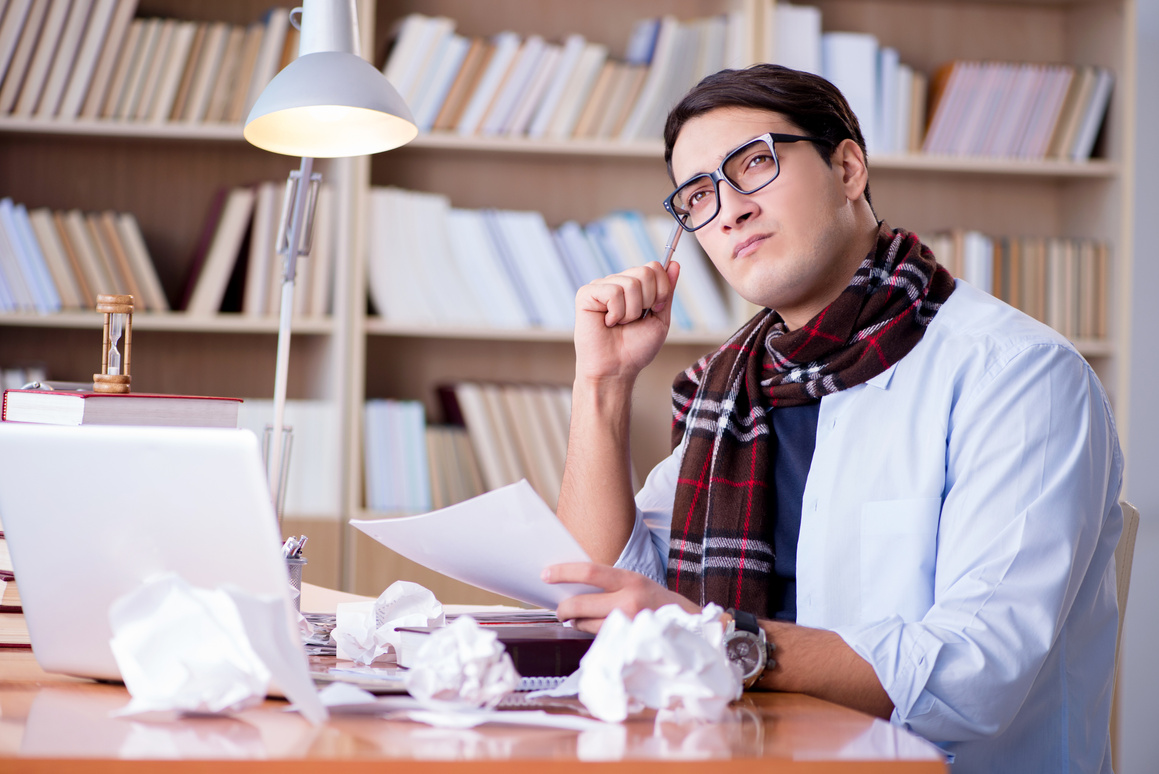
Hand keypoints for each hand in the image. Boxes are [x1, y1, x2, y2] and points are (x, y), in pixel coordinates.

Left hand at [544, 563, 699, 633]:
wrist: (692, 629)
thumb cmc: (660, 604)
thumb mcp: (639, 584)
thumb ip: (612, 584)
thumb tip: (575, 587)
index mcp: (631, 580)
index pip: (590, 571)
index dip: (564, 572)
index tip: (546, 574)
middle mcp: (629, 601)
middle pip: (581, 603)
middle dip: (563, 608)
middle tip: (559, 609)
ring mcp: (628, 625)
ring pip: (586, 624)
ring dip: (576, 623)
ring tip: (576, 619)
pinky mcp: (627, 644)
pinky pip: (599, 638)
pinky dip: (591, 633)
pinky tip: (594, 628)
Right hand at [573, 261, 680, 384]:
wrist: (616, 370)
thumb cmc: (635, 349)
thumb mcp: (660, 318)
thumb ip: (666, 291)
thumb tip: (673, 263)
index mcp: (633, 286)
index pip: (654, 266)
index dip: (662, 289)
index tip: (654, 309)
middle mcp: (616, 282)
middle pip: (645, 271)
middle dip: (648, 301)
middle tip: (634, 319)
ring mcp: (600, 286)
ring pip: (630, 284)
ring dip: (631, 312)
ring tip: (620, 323)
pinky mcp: (586, 294)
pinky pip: (613, 292)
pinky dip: (616, 313)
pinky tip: (608, 323)